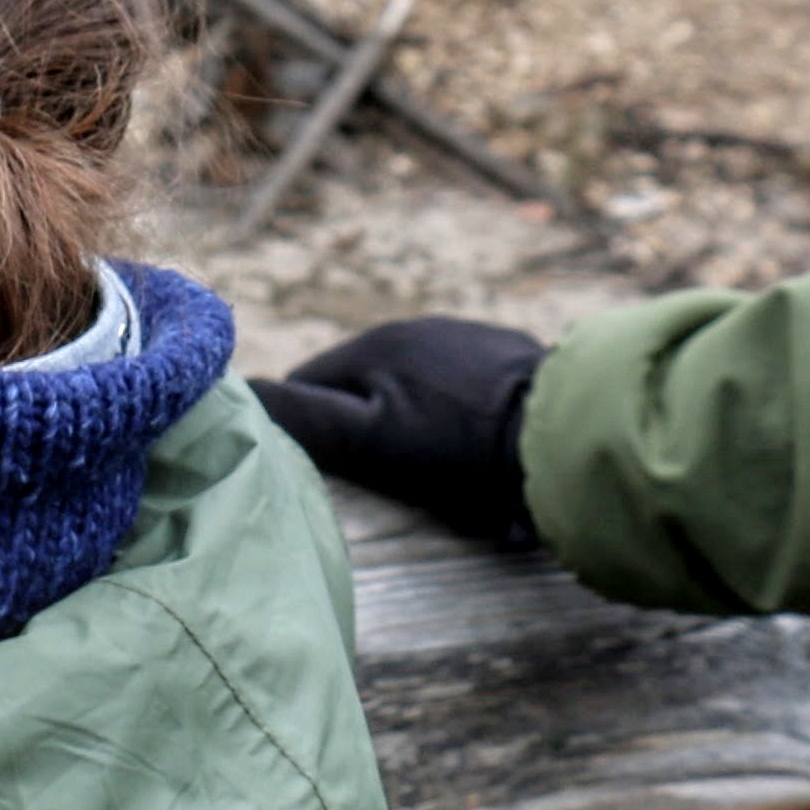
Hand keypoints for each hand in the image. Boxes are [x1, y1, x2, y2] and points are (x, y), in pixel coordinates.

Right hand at [253, 316, 544, 545]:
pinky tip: (472, 450)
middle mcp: (418, 329)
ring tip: (425, 470)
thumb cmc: (461, 447)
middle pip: (362, 384)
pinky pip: (461, 388)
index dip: (302, 429)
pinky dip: (454, 415)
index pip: (307, 385)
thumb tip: (239, 394)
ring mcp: (469, 340)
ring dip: (407, 418)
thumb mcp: (370, 441)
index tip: (312, 473)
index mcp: (374, 345)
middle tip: (374, 480)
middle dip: (358, 423)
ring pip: (412, 384)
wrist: (571, 436)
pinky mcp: (513, 359)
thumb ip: (305, 418)